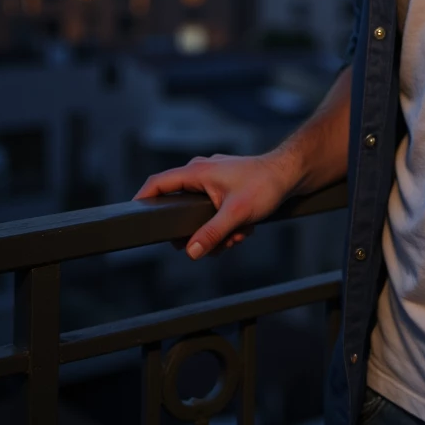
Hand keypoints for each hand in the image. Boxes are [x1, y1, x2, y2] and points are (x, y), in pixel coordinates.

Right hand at [134, 150, 297, 258]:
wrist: (291, 174)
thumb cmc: (265, 185)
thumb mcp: (236, 214)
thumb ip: (211, 233)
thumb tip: (189, 251)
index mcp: (197, 172)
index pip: (158, 183)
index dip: (142, 199)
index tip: (134, 217)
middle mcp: (201, 174)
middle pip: (179, 208)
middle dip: (197, 231)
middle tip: (216, 242)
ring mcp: (212, 182)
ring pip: (200, 216)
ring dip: (218, 232)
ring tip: (238, 233)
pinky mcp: (223, 190)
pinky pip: (214, 214)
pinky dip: (227, 226)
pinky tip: (244, 229)